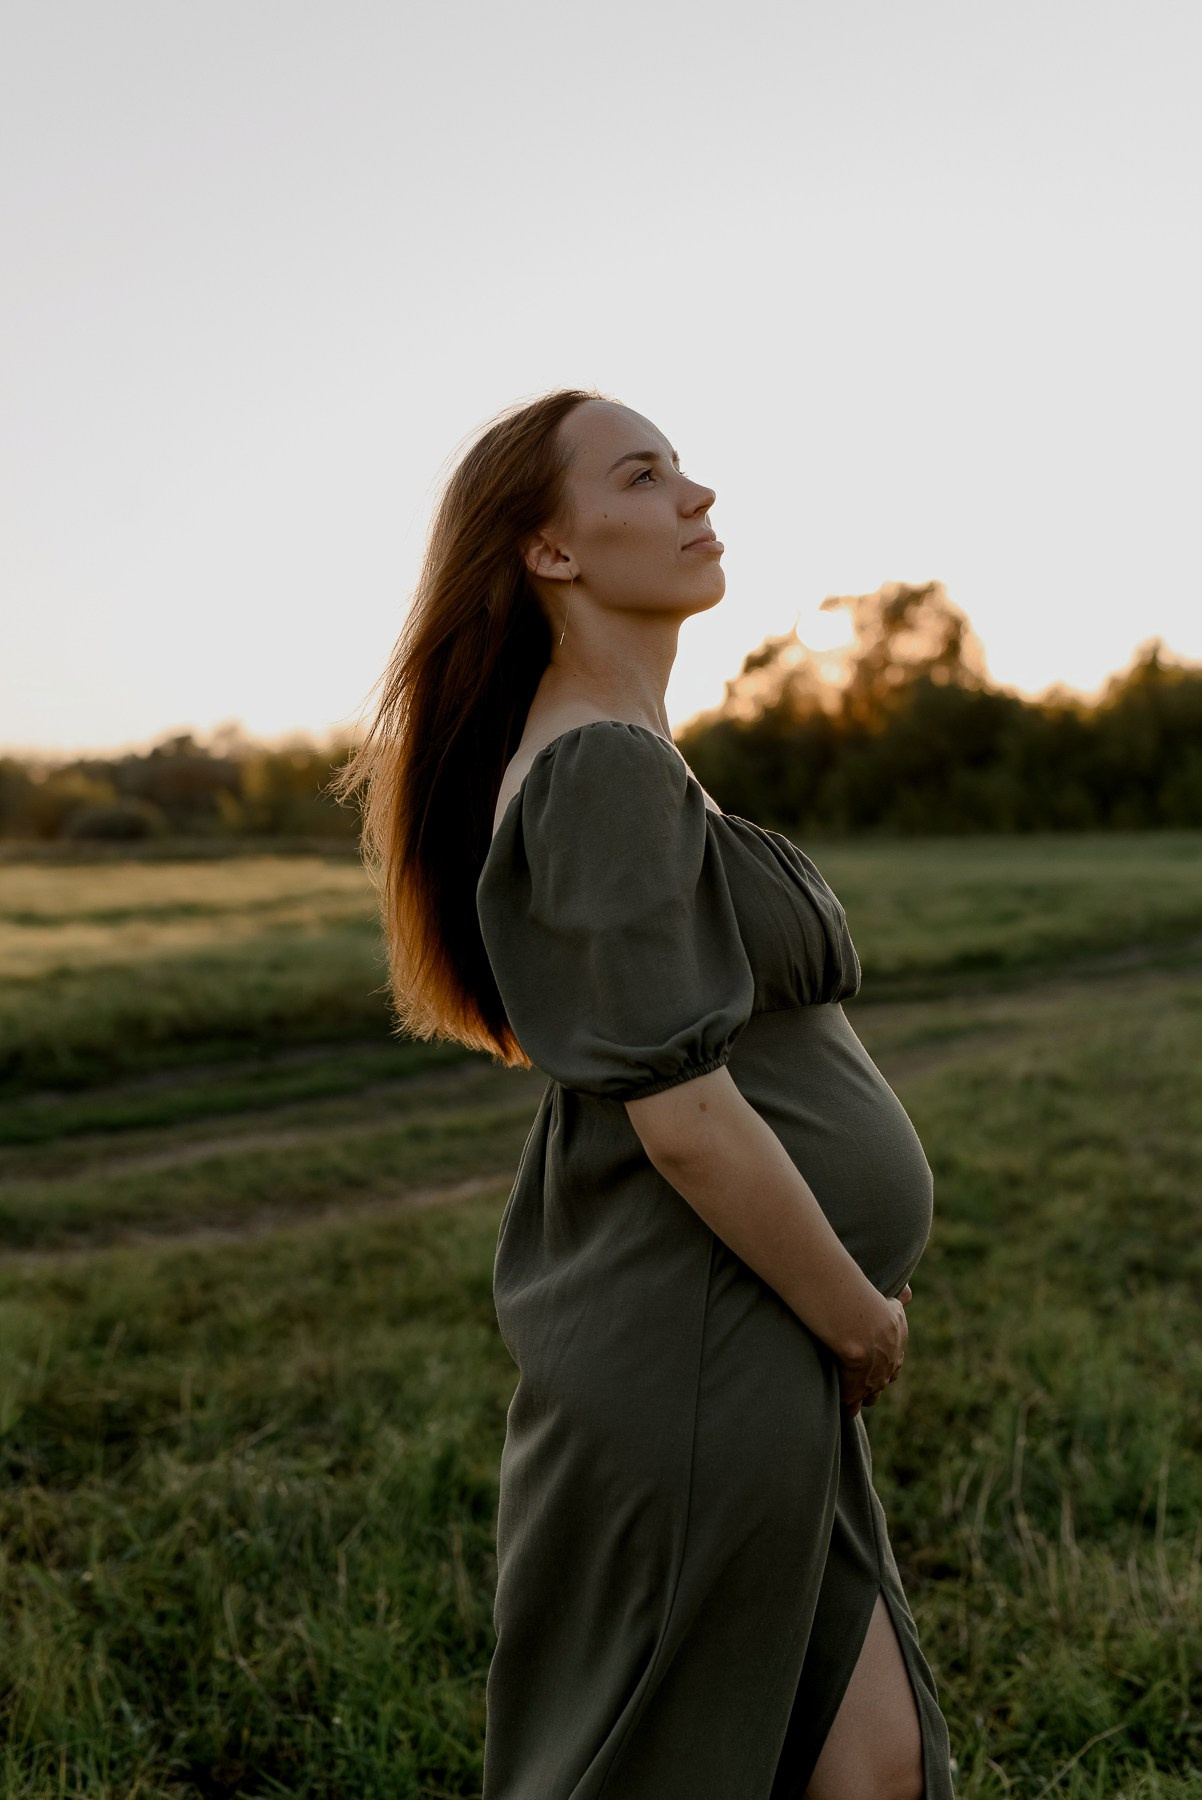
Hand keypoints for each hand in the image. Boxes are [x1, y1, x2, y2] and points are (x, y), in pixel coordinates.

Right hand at [839, 1284, 910, 1418]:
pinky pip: (850, 1407)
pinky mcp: (853, 1394)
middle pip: (881, 1383)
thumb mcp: (893, 1304)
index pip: (893, 1363)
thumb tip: (908, 1292)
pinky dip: (844, 1405)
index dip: (883, 1363)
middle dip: (872, 1381)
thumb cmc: (874, 1311)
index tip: (874, 1360)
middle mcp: (888, 1371)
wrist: (861, 1328)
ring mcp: (872, 1385)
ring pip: (868, 1399)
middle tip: (860, 1376)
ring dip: (859, 1396)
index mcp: (897, 1350)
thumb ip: (900, 1300)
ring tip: (847, 1394)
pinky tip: (835, 1401)